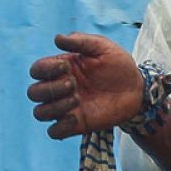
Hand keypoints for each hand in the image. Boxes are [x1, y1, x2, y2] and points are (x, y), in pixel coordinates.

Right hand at [27, 32, 142, 138]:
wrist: (137, 88)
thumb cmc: (118, 65)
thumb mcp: (102, 47)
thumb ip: (81, 41)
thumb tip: (57, 39)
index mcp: (61, 68)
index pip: (36, 70)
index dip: (44, 69)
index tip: (66, 67)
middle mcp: (59, 88)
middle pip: (33, 93)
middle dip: (49, 88)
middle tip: (73, 84)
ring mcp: (66, 108)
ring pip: (40, 113)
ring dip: (54, 107)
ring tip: (77, 99)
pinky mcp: (76, 124)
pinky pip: (54, 132)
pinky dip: (59, 127)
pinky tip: (76, 118)